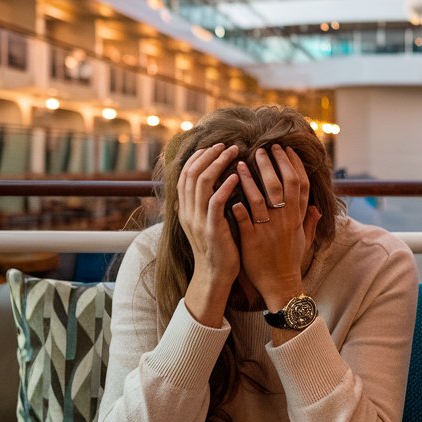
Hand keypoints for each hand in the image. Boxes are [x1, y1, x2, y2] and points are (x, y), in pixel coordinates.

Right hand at [176, 144, 241, 321]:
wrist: (215, 276)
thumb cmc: (219, 247)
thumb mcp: (208, 221)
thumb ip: (208, 202)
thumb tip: (217, 180)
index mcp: (186, 209)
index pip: (185, 174)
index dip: (197, 157)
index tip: (213, 146)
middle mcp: (188, 211)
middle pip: (192, 173)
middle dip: (208, 155)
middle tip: (225, 144)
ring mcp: (198, 220)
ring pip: (202, 182)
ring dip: (218, 163)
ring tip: (233, 152)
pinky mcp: (211, 229)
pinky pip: (216, 202)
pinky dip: (225, 185)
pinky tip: (236, 176)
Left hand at [231, 144, 320, 311]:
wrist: (280, 284)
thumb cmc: (290, 260)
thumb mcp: (304, 239)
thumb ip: (309, 221)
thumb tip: (317, 208)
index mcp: (297, 216)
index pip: (300, 183)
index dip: (294, 164)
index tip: (286, 149)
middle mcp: (285, 219)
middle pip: (281, 184)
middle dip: (272, 163)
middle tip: (262, 148)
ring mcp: (268, 229)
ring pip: (259, 197)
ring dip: (249, 178)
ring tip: (239, 163)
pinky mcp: (252, 240)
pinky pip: (244, 219)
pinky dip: (237, 205)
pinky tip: (229, 193)